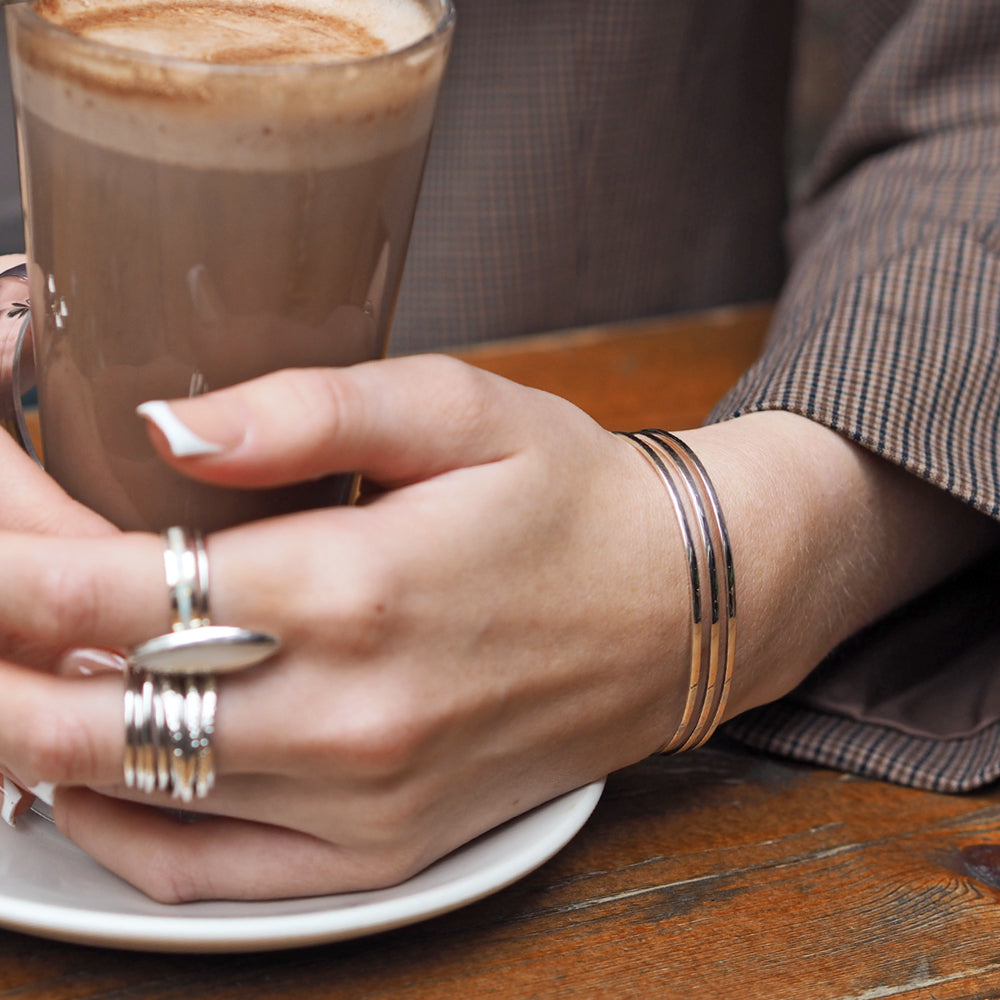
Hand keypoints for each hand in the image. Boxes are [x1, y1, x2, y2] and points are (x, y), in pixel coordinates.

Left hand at [0, 355, 993, 900]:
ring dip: (32, 737)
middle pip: (96, 709)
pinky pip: (210, 871)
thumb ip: (308, 406)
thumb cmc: (572, 498)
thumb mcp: (461, 406)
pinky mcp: (386, 848)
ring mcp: (367, 799)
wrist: (679, 609)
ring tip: (4, 675)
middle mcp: (353, 714)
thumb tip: (165, 426)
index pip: (118, 591)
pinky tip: (79, 783)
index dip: (9, 563)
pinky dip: (118, 834)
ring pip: (136, 793)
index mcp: (361, 586)